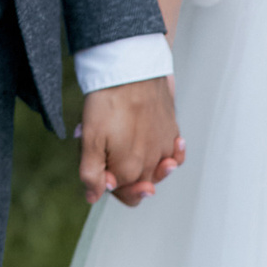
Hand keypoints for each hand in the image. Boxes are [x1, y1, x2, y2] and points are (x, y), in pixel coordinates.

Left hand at [77, 77, 183, 208]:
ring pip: (157, 171)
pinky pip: (176, 154)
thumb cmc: (109, 102)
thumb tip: (94, 197)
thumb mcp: (90, 139)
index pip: (122, 192)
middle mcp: (151, 164)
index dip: (108, 184)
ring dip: (145, 167)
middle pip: (140, 183)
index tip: (99, 168)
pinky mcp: (172, 132)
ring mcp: (165, 148)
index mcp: (129, 170)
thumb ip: (91, 173)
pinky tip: (167, 152)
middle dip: (124, 175)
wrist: (133, 70)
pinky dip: (172, 156)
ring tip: (132, 153)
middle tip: (110, 156)